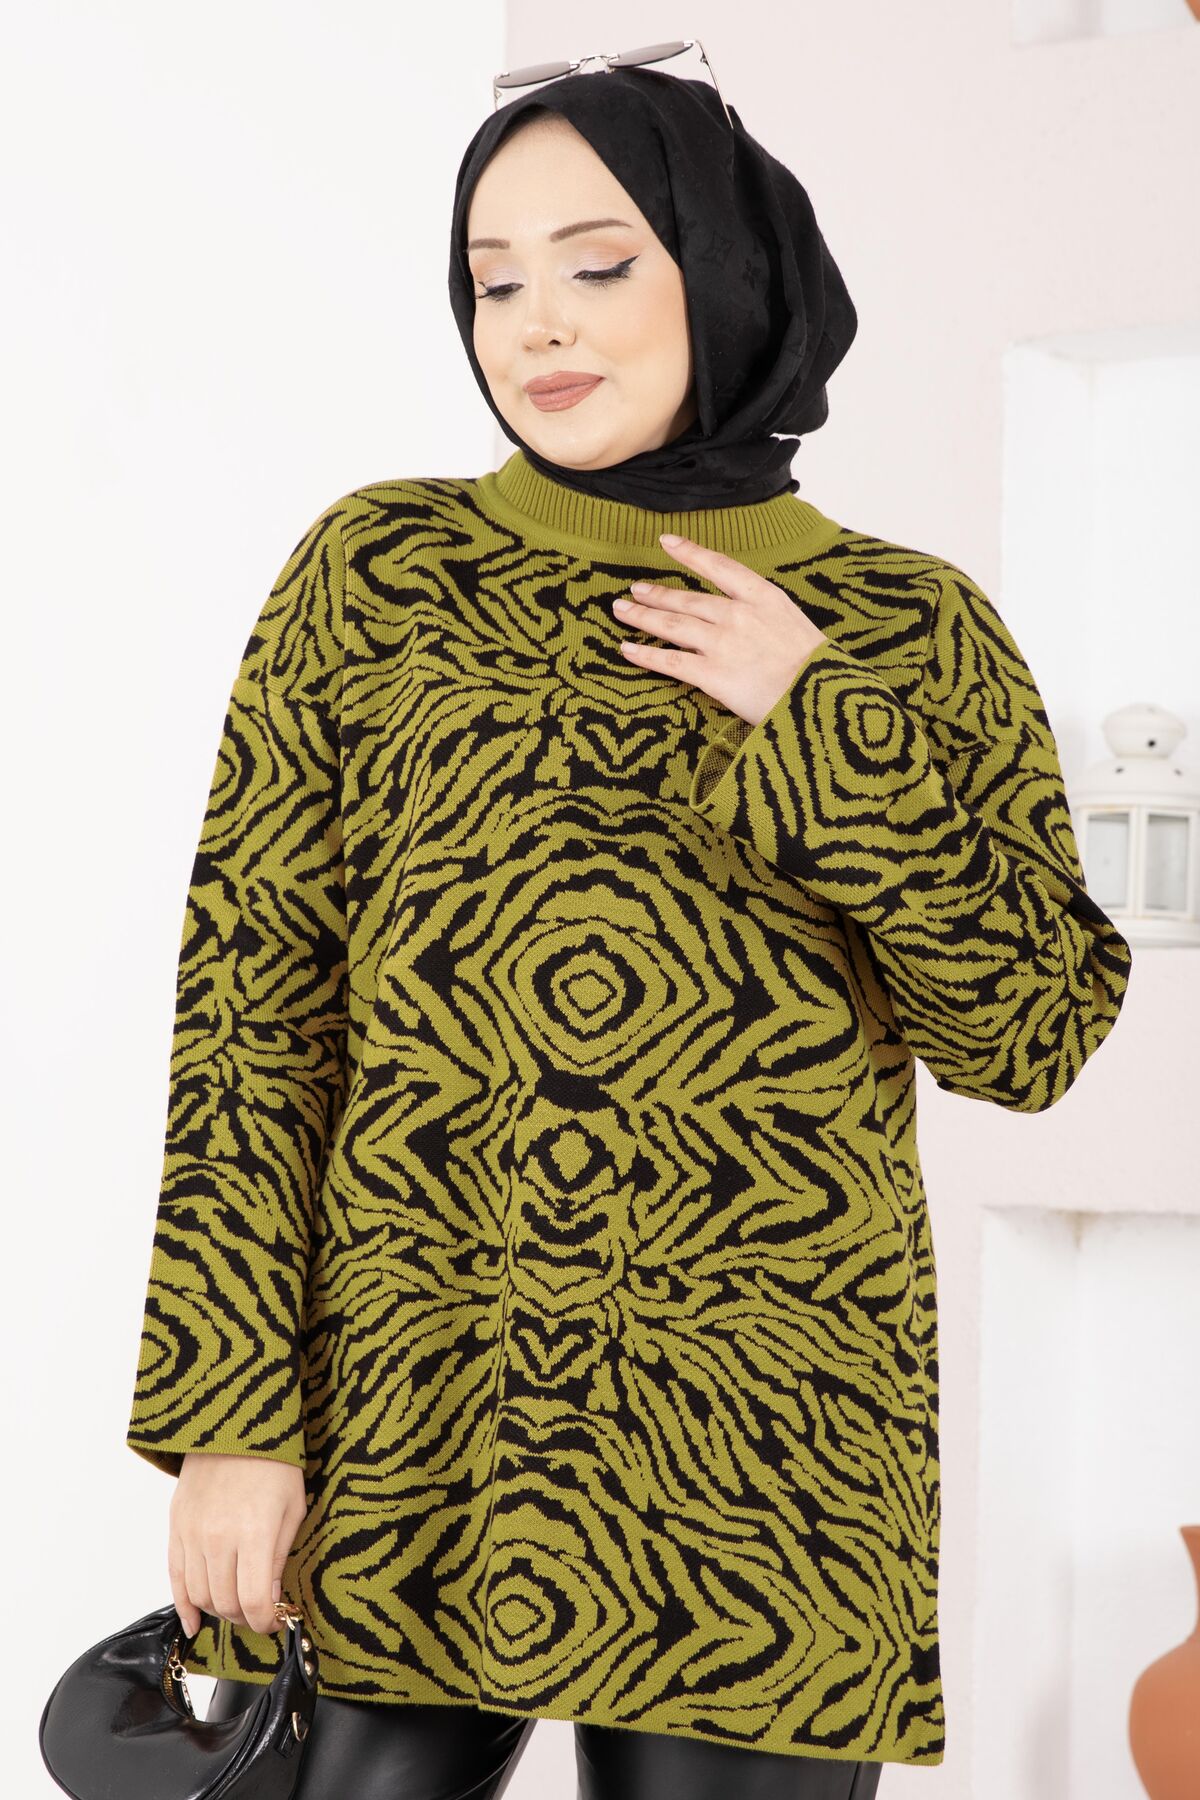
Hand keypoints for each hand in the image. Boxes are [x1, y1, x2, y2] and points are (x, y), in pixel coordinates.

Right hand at [168, 1452, 307, 1639]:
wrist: (237, 1424)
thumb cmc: (274, 1463)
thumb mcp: (292, 1509)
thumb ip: (278, 1558)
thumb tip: (270, 1600)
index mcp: (253, 1533)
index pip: (254, 1601)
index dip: (267, 1621)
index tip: (278, 1620)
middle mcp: (217, 1538)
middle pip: (225, 1603)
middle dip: (246, 1617)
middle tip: (260, 1611)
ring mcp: (192, 1534)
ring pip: (200, 1596)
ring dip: (220, 1611)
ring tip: (237, 1606)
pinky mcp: (176, 1527)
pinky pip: (175, 1578)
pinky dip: (184, 1605)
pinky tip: (194, 1621)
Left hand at [610, 532, 827, 727]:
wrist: (821, 697)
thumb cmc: (817, 668)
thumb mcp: (794, 625)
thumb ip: (766, 616)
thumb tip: (746, 617)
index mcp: (763, 597)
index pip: (719, 566)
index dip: (690, 552)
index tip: (667, 542)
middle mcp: (737, 614)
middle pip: (687, 599)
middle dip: (656, 593)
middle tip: (635, 589)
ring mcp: (722, 643)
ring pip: (672, 624)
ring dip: (643, 616)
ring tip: (622, 610)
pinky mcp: (712, 674)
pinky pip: (670, 661)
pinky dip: (645, 654)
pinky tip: (627, 649)